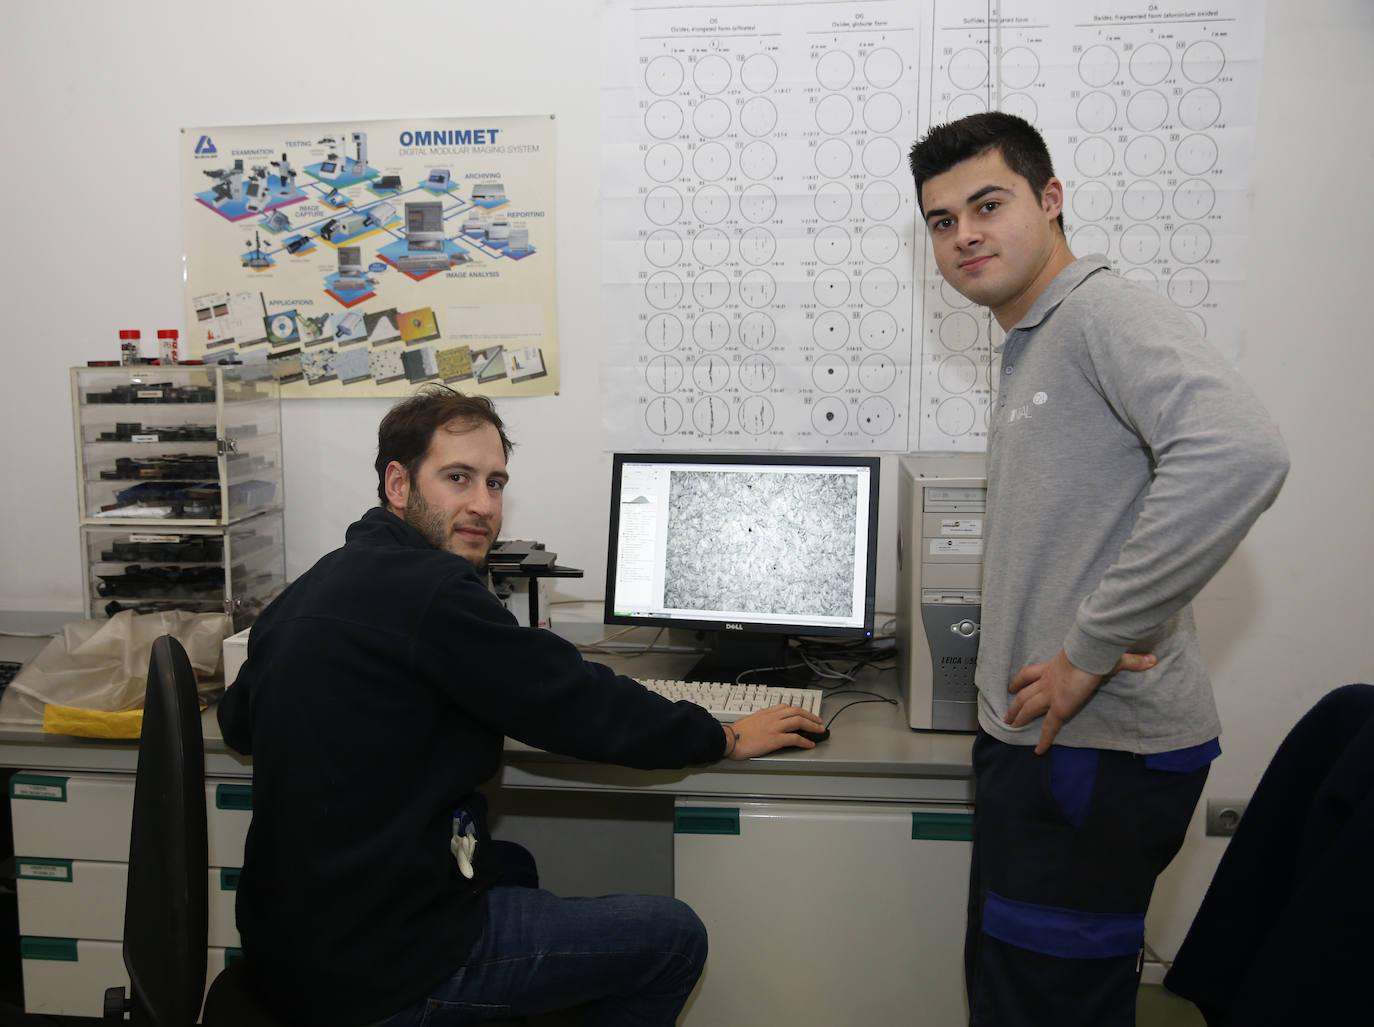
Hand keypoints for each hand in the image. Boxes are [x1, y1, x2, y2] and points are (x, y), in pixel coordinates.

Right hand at [722, 705, 826, 759]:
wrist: (728, 739)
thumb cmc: (735, 733)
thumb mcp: (750, 720)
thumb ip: (761, 719)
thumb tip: (767, 724)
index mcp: (766, 712)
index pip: (787, 706)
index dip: (799, 710)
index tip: (805, 713)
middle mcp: (772, 717)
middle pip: (797, 711)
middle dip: (811, 715)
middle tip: (819, 721)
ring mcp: (774, 727)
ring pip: (799, 721)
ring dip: (812, 726)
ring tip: (820, 730)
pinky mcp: (775, 739)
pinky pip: (794, 738)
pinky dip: (805, 740)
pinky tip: (809, 744)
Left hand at [1005, 650, 1156, 754]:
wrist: (1089, 653)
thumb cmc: (1096, 651)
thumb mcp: (1111, 655)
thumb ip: (1131, 659)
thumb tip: (1152, 659)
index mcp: (1053, 667)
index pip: (1030, 674)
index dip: (1020, 681)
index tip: (1011, 686)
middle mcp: (1047, 681)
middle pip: (1024, 694)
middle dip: (1015, 704)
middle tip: (1007, 714)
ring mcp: (1051, 695)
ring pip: (1028, 708)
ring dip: (1019, 717)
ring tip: (1010, 727)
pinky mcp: (1059, 708)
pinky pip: (1049, 727)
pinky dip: (1043, 740)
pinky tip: (1038, 751)